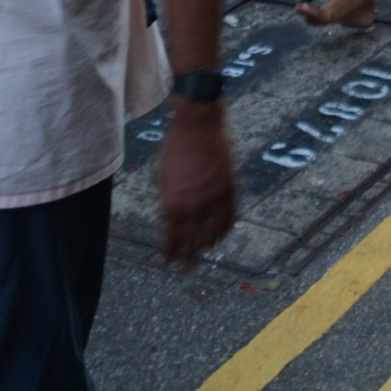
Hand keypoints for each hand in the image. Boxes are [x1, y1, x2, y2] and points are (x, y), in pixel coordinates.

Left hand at [156, 104, 236, 266]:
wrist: (196, 122)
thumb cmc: (173, 146)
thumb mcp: (161, 177)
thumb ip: (167, 201)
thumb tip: (171, 220)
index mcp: (172, 203)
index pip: (170, 238)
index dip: (169, 253)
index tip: (167, 261)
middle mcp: (193, 204)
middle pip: (191, 241)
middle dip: (187, 258)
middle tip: (185, 269)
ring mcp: (213, 196)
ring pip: (212, 232)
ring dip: (206, 246)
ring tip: (202, 253)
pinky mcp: (228, 186)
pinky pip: (229, 215)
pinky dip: (225, 229)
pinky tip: (220, 236)